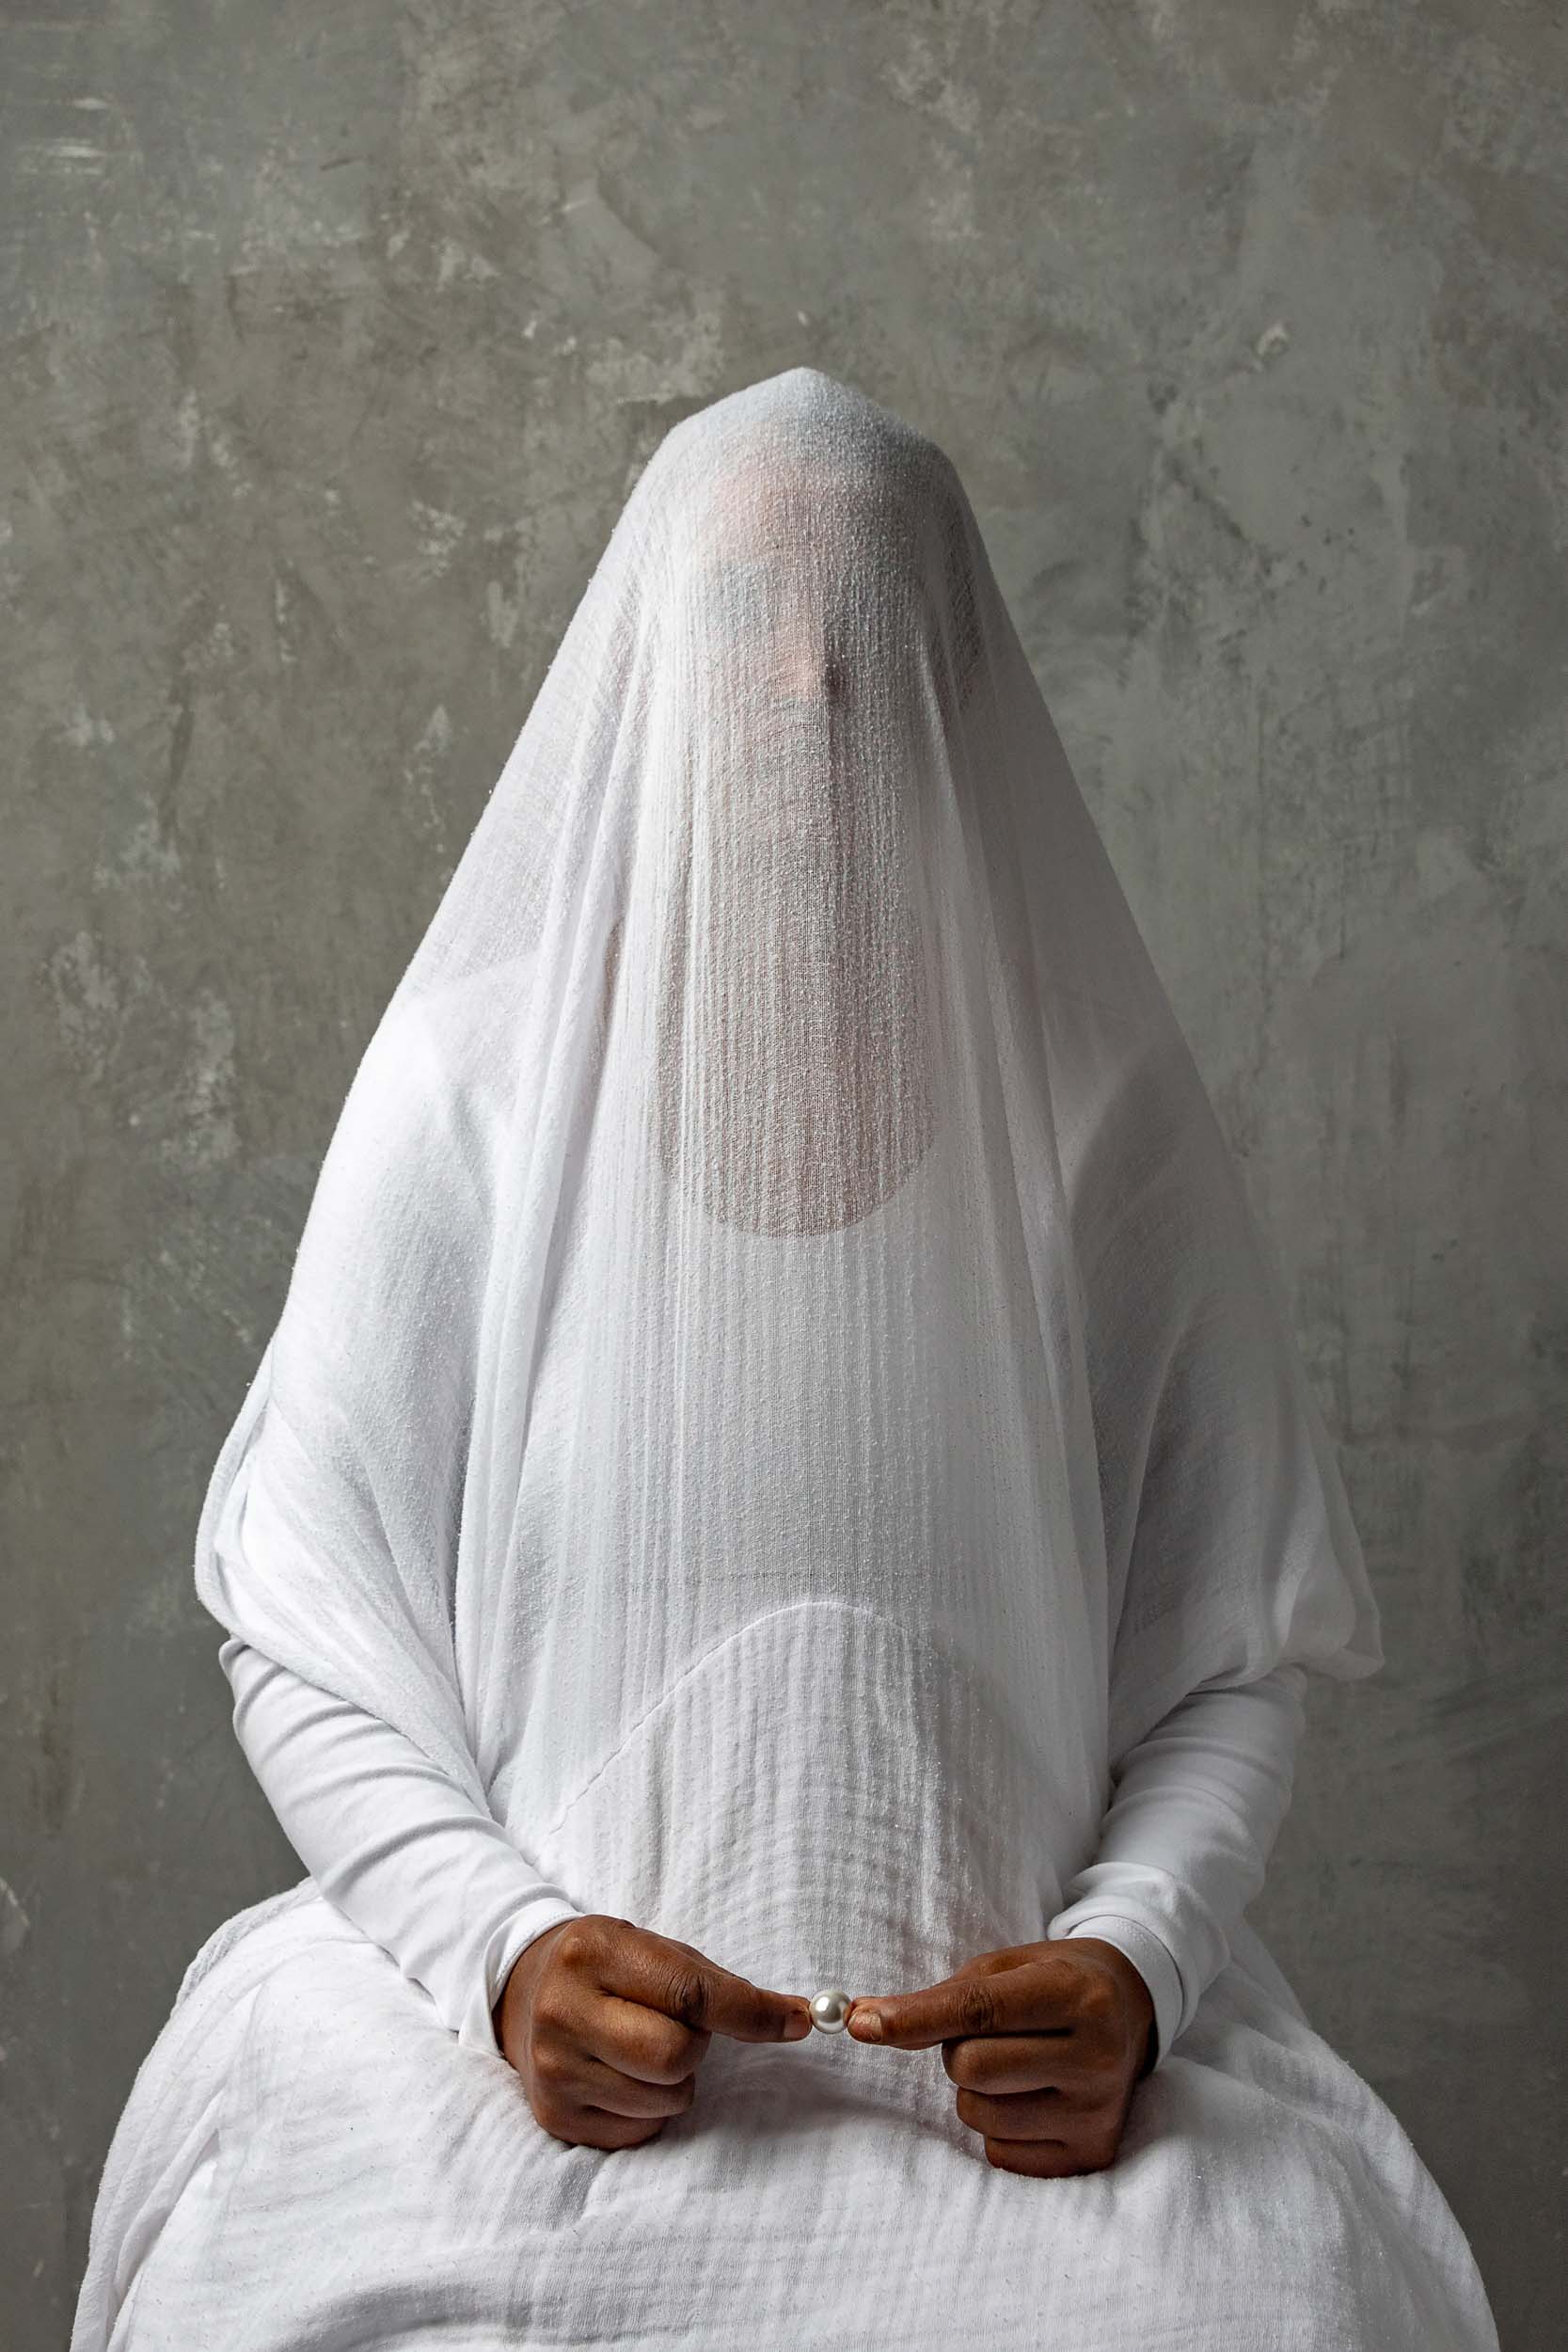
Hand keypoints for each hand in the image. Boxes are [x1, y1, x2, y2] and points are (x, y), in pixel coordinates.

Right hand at [493, 1914, 813, 2150]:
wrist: (527, 1991)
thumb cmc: (611, 1969)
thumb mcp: (653, 1950)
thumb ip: (718, 1985)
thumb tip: (797, 2020)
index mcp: (592, 1951)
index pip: (689, 1992)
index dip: (751, 2012)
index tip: (796, 2022)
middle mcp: (563, 2010)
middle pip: (676, 2054)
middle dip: (698, 2045)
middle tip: (680, 2027)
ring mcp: (554, 2069)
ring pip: (666, 2097)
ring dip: (675, 2079)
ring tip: (642, 2048)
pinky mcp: (556, 2116)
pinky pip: (643, 2128)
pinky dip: (651, 2107)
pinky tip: (623, 2076)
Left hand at [844, 1936, 1155, 2177]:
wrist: (1131, 2012)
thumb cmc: (1053, 1981)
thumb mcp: (1007, 1968)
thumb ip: (942, 1996)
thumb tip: (864, 2021)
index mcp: (1077, 1994)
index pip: (979, 2011)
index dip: (915, 2018)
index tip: (861, 2023)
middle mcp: (1096, 2056)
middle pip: (971, 2067)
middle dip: (957, 2051)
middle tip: (989, 2035)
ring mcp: (1096, 2112)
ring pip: (980, 2114)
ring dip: (976, 2091)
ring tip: (1017, 2065)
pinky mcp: (1091, 2156)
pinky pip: (1000, 2155)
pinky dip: (998, 2128)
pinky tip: (1033, 2097)